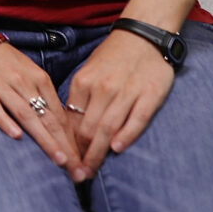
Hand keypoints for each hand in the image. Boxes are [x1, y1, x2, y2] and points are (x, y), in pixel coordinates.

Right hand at [0, 41, 87, 181]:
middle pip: (48, 118)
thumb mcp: (28, 71)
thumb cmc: (1, 59)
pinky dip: (5, 121)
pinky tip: (16, 136)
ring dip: (44, 139)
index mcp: (38, 78)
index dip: (72, 140)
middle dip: (64, 145)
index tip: (81, 161)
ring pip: (26, 115)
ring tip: (57, 159)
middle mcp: (23, 82)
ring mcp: (1, 85)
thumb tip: (60, 125)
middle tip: (76, 169)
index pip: (59, 115)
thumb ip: (42, 95)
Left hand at [64, 31, 176, 174]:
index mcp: (84, 82)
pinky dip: (126, 135)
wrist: (144, 35)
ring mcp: (126, 92)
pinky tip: (116, 148)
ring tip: (91, 172)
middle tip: (76, 176)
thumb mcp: (89, 73)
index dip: (67, 144)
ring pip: (108, 127)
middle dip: (80, 155)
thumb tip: (69, 130)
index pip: (71, 120)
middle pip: (87, 128)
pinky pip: (136, 119)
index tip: (64, 163)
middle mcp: (102, 88)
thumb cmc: (113, 57)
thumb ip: (80, 99)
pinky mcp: (149, 95)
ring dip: (98, 153)